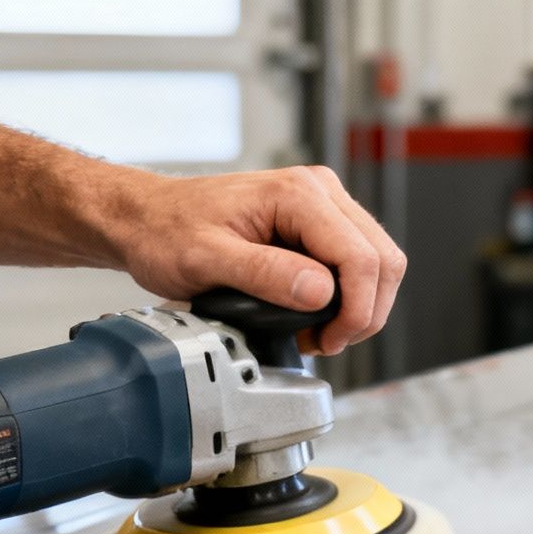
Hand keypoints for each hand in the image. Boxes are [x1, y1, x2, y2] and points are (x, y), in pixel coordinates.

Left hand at [100, 166, 406, 355]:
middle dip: (365, 312)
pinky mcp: (320, 224)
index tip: (329, 340)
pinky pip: (357, 262)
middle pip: (383, 259)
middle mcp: (320, 192)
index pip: (362, 257)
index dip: (357, 309)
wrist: (149, 219)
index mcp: (297, 194)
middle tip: (327, 342)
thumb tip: (320, 292)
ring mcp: (324, 206)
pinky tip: (314, 315)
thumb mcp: (206, 259)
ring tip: (318, 332)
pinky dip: (347, 297)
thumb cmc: (168, 232)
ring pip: (378, 262)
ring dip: (359, 307)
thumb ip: (265, 274)